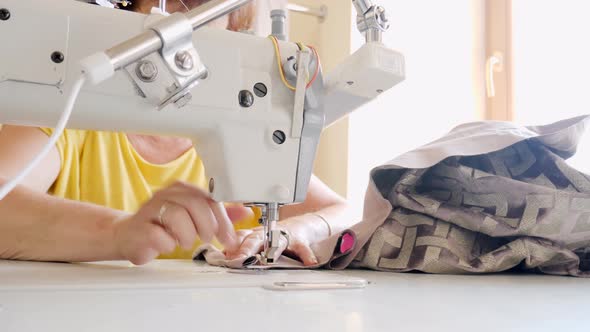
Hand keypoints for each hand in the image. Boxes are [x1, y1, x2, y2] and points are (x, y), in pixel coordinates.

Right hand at [113, 181, 252, 264]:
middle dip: (207, 225)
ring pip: (177, 216)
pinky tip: (167, 244)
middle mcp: (165, 195)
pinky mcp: (139, 228)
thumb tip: (245, 212)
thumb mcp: (194, 218)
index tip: (228, 237)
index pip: (208, 198)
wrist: (129, 236)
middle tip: (207, 238)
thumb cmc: (163, 226)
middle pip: (194, 204)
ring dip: (187, 235)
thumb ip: (218, 214)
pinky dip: (168, 244)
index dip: (223, 220)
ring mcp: (150, 210)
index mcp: (180, 189)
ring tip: (185, 242)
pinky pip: (158, 235)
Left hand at [225, 215, 319, 265]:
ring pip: (276, 241)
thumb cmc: (279, 235)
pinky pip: (303, 248)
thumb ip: (243, 247)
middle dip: (246, 249)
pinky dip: (306, 255)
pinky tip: (308, 262)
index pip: (239, 239)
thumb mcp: (258, 241)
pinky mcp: (300, 239)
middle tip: (238, 260)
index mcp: (255, 235)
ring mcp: (283, 235)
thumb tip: (225, 257)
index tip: (224, 258)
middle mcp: (267, 233)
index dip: (231, 248)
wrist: (305, 225)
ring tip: (270, 258)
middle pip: (254, 239)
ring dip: (273, 249)